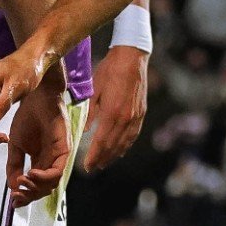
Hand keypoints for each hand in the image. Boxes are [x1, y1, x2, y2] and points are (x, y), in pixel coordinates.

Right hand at [6, 85, 72, 206]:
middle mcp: (51, 161)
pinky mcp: (64, 148)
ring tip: (22, 182)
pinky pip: (57, 170)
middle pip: (44, 189)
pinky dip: (43, 177)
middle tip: (16, 195)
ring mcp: (58, 156)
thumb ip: (13, 166)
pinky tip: (30, 173)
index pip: (35, 187)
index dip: (25, 197)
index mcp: (40, 161)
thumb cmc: (27, 117)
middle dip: (29, 196)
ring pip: (52, 183)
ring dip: (35, 188)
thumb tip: (12, 187)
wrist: (35, 96)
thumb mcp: (15, 145)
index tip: (13, 201)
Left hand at [83, 46, 147, 171]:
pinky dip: (126, 145)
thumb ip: (90, 112)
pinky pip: (133, 135)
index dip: (94, 156)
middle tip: (93, 168)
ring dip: (114, 155)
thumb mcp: (95, 89)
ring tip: (105, 163)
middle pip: (113, 146)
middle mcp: (126, 118)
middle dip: (102, 159)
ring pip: (125, 142)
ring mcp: (136, 116)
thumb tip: (84, 131)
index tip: (86, 166)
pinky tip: (121, 150)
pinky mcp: (141, 112)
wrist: (132, 57)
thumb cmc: (110, 69)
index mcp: (112, 112)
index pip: (101, 142)